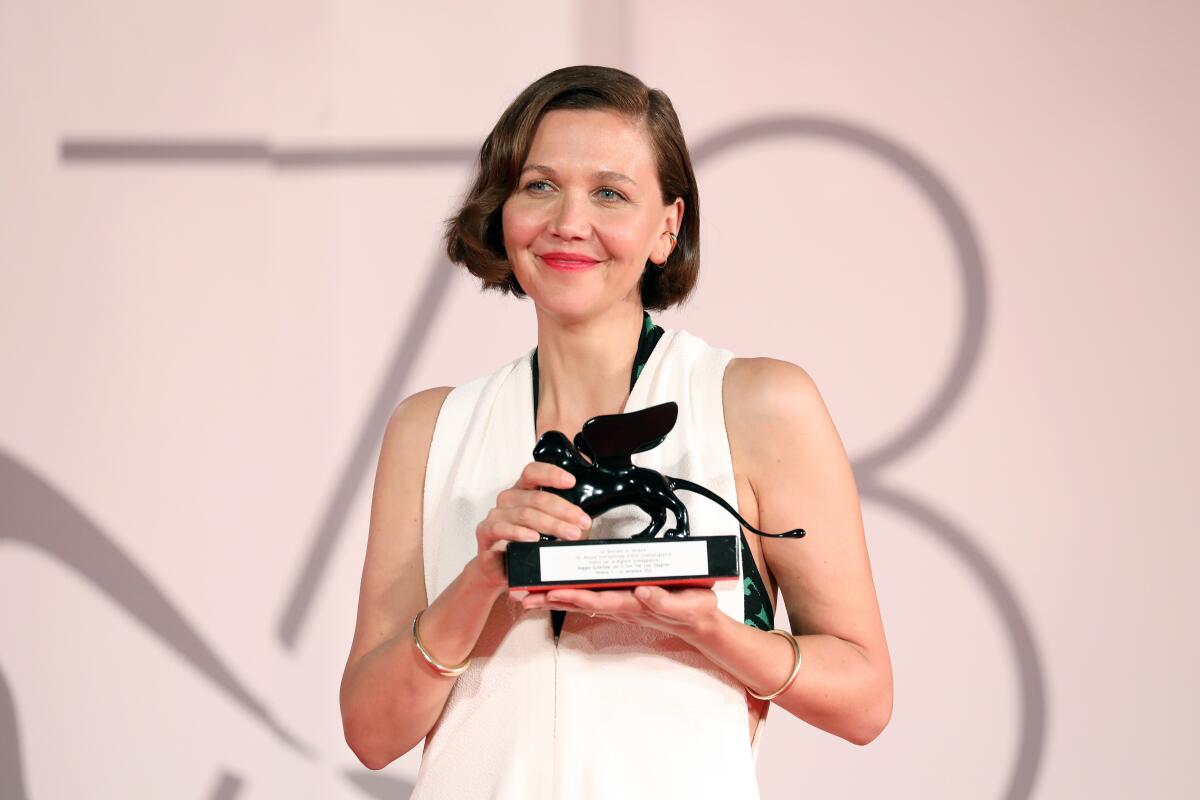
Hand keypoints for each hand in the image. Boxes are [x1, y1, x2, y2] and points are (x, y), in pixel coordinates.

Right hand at [473, 461, 591, 592]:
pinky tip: (533, 538)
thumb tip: (586, 519)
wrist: (501, 570)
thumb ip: (562, 518)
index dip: (552, 474)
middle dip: (564, 510)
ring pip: (525, 514)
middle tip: (583, 522)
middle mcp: (508, 499)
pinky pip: (500, 528)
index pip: (533, 472)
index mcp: (523, 491)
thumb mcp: (548, 529)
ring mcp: (495, 515)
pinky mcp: (485, 532)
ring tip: (570, 534)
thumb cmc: (527, 546)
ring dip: (551, 524)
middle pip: (536, 497)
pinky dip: (518, 533)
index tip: (572, 482)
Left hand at [512, 584, 720, 641]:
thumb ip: (664, 600)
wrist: (699, 620)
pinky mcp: (620, 598)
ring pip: (579, 598)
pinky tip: (553, 590)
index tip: (550, 591)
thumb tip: (642, 591)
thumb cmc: (693, 610)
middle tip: (520, 594)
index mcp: (632, 604)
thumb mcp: (686, 604)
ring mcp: (618, 603)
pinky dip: (568, 592)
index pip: (597, 599)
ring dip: (552, 596)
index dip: (573, 595)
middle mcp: (619, 604)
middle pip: (578, 600)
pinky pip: (589, 595)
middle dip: (548, 598)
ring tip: (525, 594)